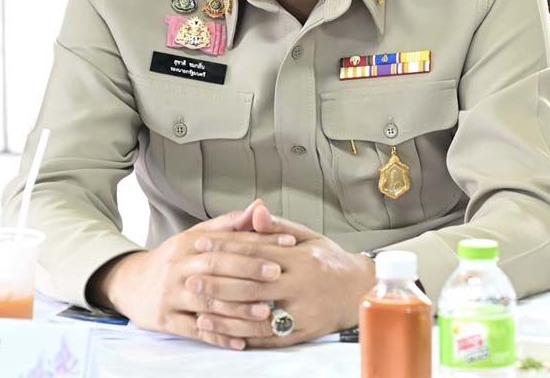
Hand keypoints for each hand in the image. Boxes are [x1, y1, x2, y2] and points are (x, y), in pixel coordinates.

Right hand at [90, 200, 296, 349]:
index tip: (288, 242)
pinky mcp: (164, 319)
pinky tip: (240, 342)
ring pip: (207, 301)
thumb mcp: (196, 236)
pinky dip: (217, 337)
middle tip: (277, 273)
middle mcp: (179, 267)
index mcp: (190, 243)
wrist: (129, 283)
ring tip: (266, 311)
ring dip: (238, 308)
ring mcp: (170, 294)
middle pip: (215, 267)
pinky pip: (194, 330)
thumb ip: (230, 225)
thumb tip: (260, 206)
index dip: (258, 240)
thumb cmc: (173, 259)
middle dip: (248, 270)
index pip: (228, 240)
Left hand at [190, 204, 375, 346]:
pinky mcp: (301, 333)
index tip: (201, 245)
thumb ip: (278, 227)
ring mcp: (301, 312)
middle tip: (190, 279)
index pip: (255, 251)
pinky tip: (222, 332)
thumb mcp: (309, 236)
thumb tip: (256, 212)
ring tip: (198, 309)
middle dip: (217, 283)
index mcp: (300, 258)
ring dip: (225, 314)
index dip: (225, 247)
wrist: (359, 291)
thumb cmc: (329, 261)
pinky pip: (267, 337)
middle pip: (251, 285)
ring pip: (256, 315)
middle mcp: (300, 286)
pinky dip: (242, 336)